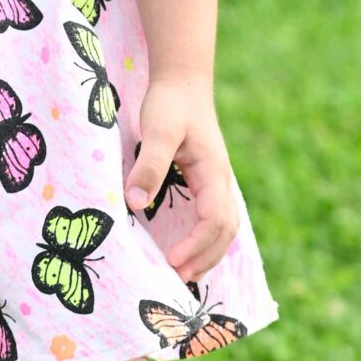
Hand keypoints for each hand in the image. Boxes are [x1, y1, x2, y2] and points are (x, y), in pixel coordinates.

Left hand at [123, 71, 238, 281]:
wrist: (181, 81)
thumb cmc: (170, 104)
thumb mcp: (157, 132)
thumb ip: (149, 166)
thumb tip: (135, 203)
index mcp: (214, 173)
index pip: (214, 220)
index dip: (196, 245)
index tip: (172, 261)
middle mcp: (220, 182)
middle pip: (225, 231)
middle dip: (204, 258)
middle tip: (176, 279)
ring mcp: (215, 182)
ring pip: (223, 227)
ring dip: (207, 253)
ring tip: (183, 274)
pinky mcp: (204, 181)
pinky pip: (213, 218)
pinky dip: (204, 240)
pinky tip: (186, 251)